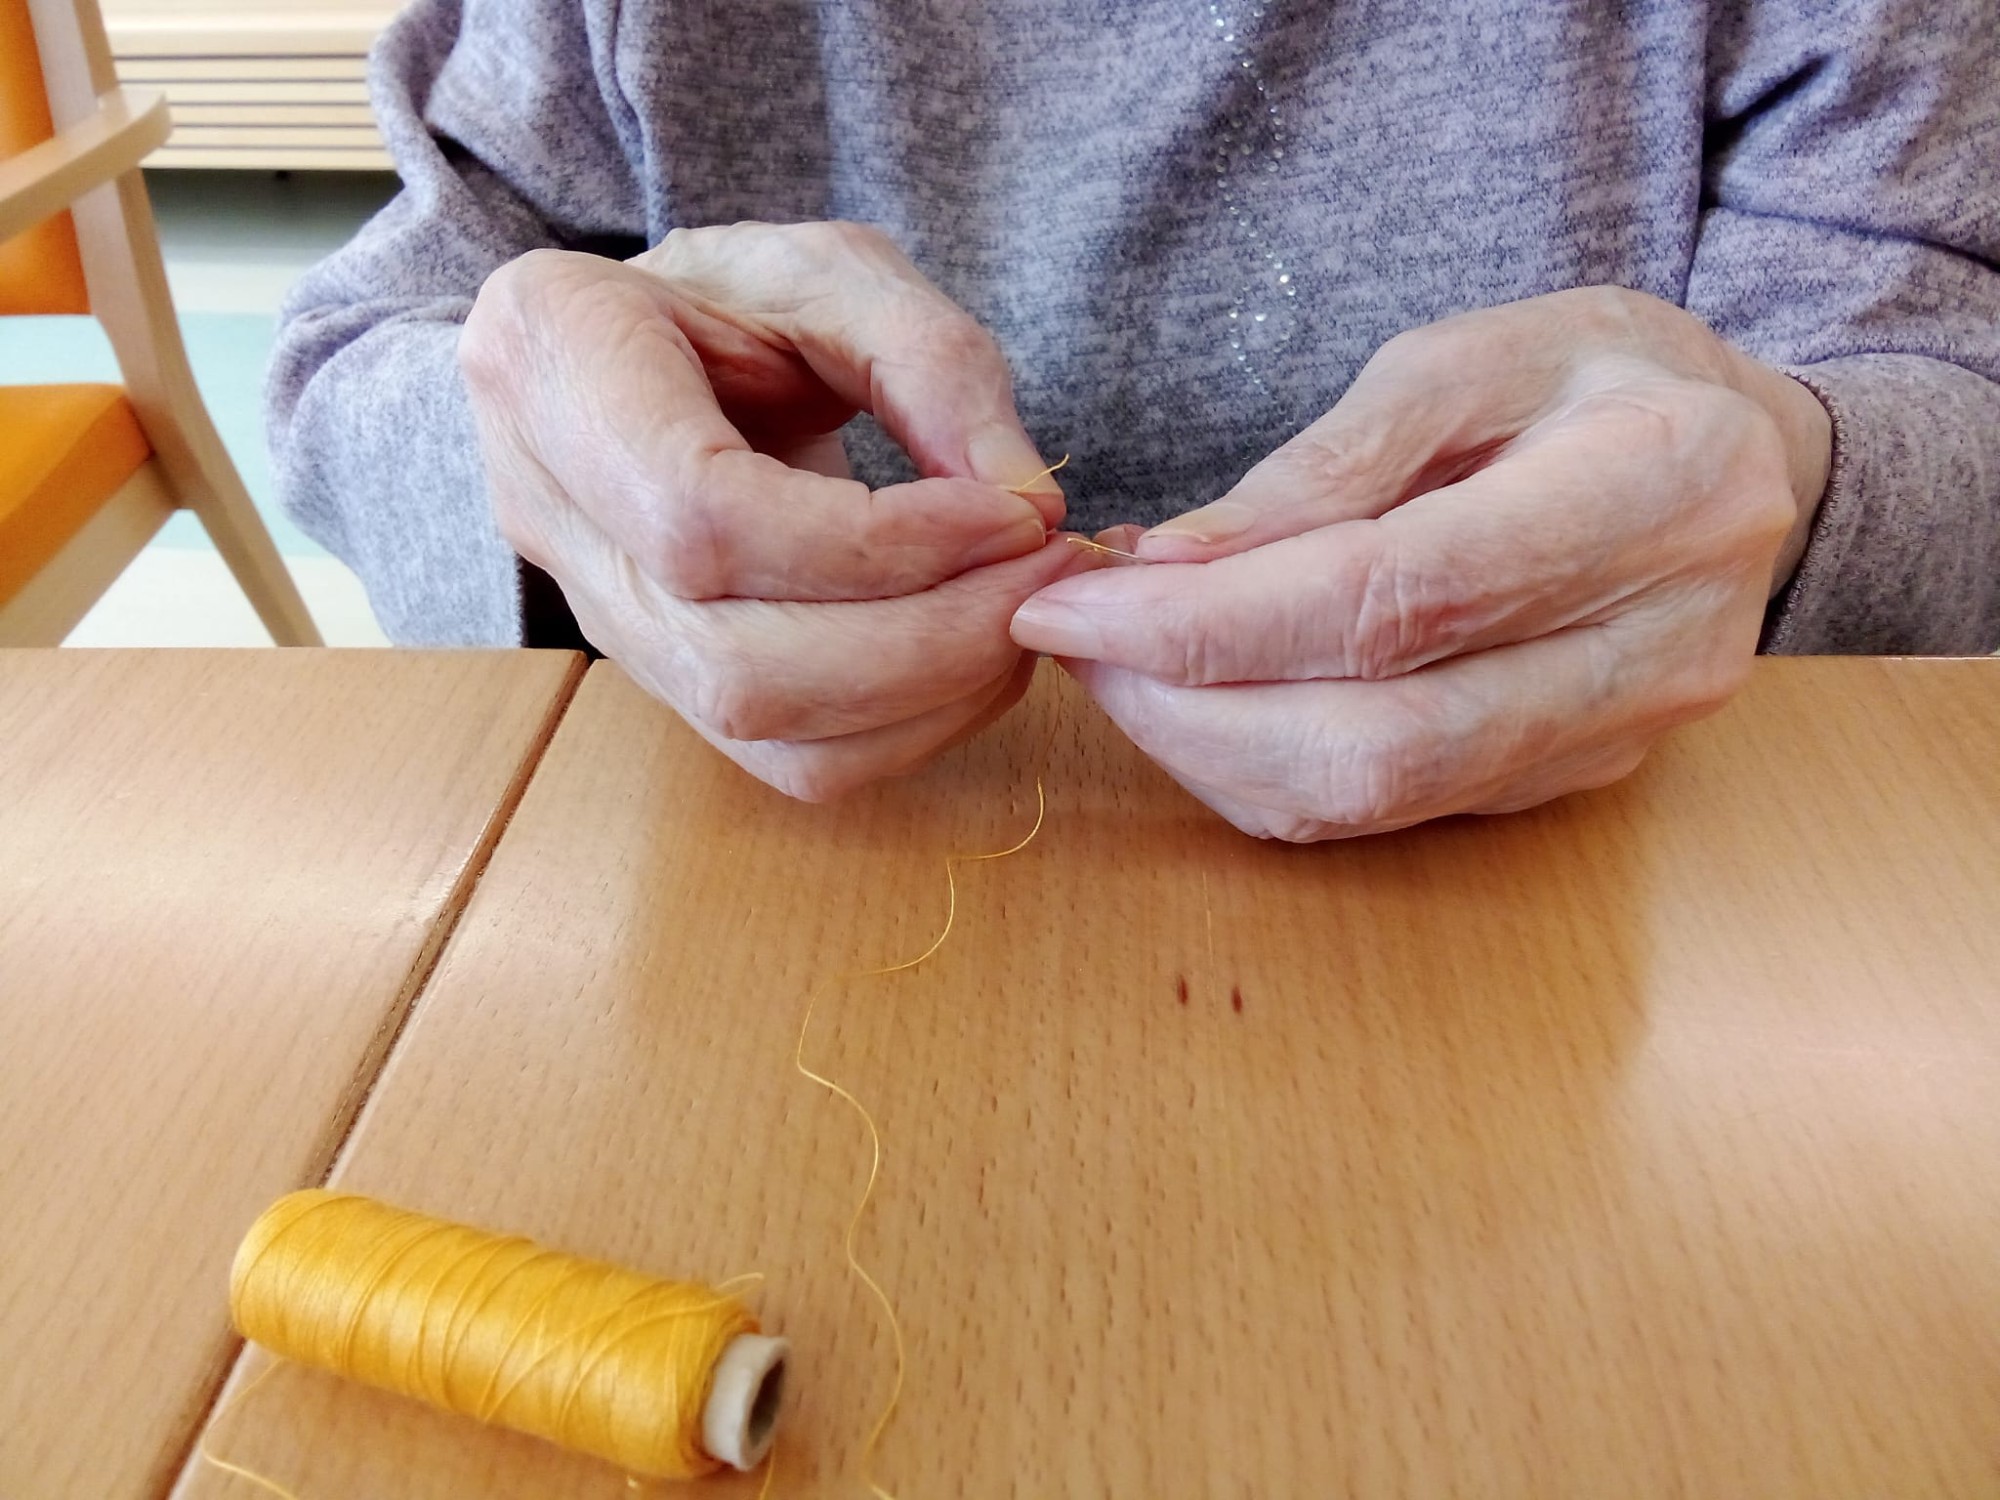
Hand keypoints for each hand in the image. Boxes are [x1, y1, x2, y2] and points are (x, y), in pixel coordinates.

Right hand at [461, 222, 1083, 799]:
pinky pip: (788, 760)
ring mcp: (596, 615)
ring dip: (931, 692)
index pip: (705, 516)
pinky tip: (978, 653)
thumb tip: (1027, 504)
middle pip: (734, 663)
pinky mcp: (665, 683)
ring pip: (760, 728)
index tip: (1013, 513)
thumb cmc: (736, 296)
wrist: (655, 352)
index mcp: (554, 360)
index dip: (880, 543)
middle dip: (926, 640)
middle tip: (1048, 572)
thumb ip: (935, 365)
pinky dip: (911, 726)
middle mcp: (547, 512)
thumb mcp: (837, 273)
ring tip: (1024, 608)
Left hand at [1012, 287, 1832, 840]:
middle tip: (1074, 638)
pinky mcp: (1570, 785)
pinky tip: (1201, 697)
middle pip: (1375, 738)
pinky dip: (1266, 766)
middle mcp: (1650, 649)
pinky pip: (1387, 812)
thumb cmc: (1603, 379)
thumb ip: (1331, 459)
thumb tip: (1175, 563)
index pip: (1390, 601)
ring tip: (1118, 662)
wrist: (1749, 468)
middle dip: (1184, 704)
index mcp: (1652, 495)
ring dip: (1207, 748)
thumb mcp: (1477, 352)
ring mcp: (1616, 739)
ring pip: (1371, 800)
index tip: (1073, 603)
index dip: (1209, 621)